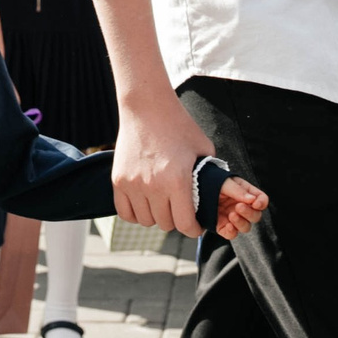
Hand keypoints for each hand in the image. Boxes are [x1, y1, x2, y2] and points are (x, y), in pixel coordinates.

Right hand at [111, 91, 218, 237]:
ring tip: (163, 205)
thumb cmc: (179, 126)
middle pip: (165, 224)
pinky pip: (125, 213)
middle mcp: (153, 186)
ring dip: (156, 217)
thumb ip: (210, 175)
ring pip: (145, 221)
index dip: (194, 229)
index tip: (197, 226)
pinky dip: (136, 213)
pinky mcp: (118, 181)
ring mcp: (133, 184)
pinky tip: (146, 204)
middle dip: (176, 221)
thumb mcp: (204, 149)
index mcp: (177, 181)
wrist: (147, 108)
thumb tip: (219, 195)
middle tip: (181, 211)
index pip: (185, 224)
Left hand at [213, 177, 269, 239]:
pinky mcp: (222, 227)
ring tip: (232, 215)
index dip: (261, 203)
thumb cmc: (211, 182)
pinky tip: (228, 226)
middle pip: (255, 216)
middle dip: (249, 213)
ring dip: (241, 223)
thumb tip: (252, 200)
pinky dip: (232, 232)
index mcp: (246, 193)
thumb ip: (238, 191)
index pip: (261, 200)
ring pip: (246, 227)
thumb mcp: (225, 182)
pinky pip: (231, 234)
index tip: (256, 204)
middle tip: (239, 207)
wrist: (193, 189)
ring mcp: (233, 218)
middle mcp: (241, 207)